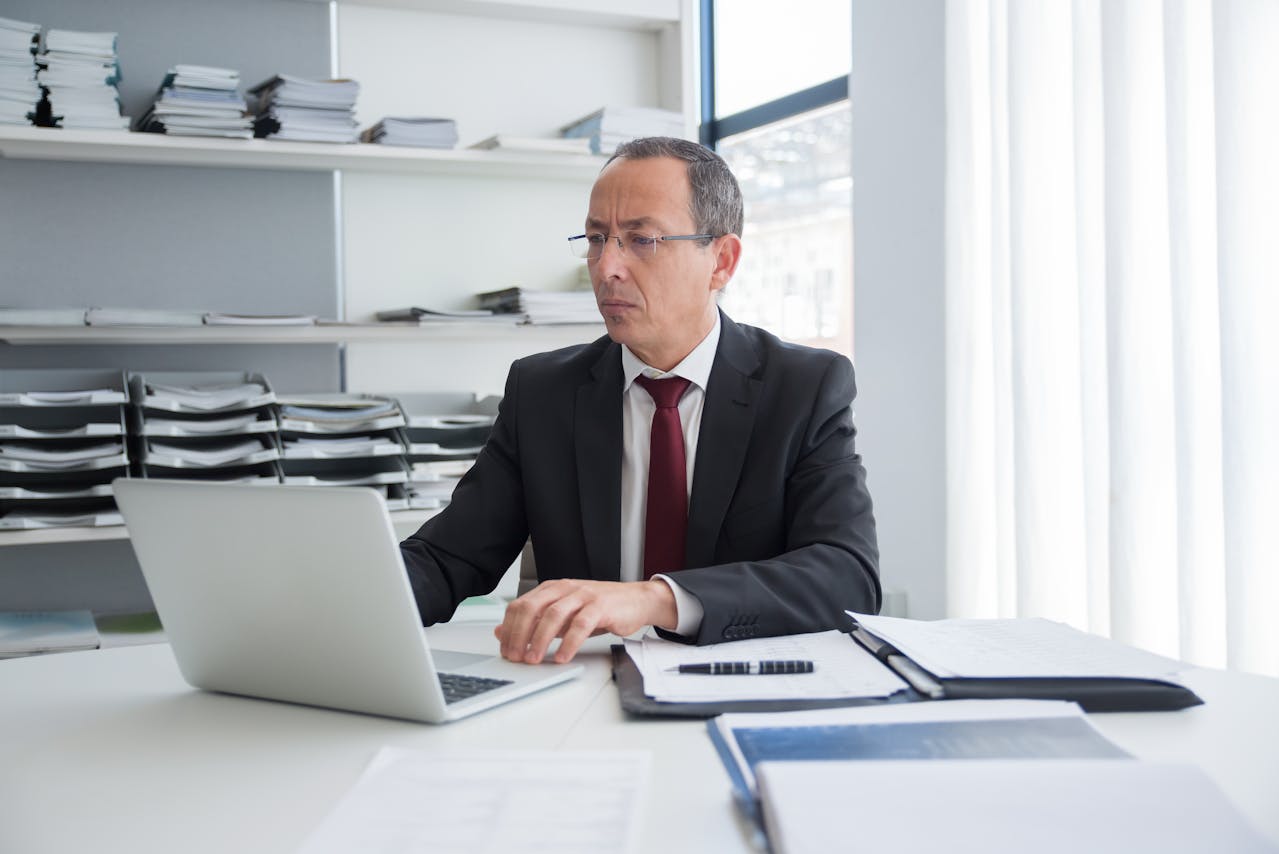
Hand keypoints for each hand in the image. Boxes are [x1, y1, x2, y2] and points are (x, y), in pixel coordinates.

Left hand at [493, 578, 677, 663]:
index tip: (505, 649)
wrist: (636, 600)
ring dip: (539, 640)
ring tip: (534, 659)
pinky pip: (580, 625)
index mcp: (552, 589)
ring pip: (553, 615)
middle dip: (519, 634)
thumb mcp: (564, 614)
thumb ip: (536, 622)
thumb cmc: (600, 608)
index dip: (509, 628)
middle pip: (532, 608)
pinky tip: (562, 657)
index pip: (521, 605)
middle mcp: (565, 589)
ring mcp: (583, 596)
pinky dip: (568, 643)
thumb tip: (503, 631)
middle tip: (515, 656)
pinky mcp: (600, 606)